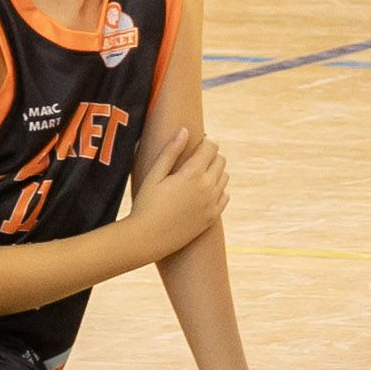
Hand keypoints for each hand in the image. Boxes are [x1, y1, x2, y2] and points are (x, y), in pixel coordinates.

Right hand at [127, 124, 231, 253]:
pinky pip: (225, 196)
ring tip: (197, 177)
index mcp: (192, 174)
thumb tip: (185, 130)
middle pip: (221, 160)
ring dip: (215, 173)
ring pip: (224, 177)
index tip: (199, 143)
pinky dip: (218, 190)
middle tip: (196, 160)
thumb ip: (170, 151)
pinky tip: (203, 192)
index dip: (206, 142)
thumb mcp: (154, 176)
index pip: (211, 147)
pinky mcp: (212, 217)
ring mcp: (212, 203)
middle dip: (210, 156)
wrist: (146, 239)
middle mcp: (207, 187)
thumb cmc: (145, 205)